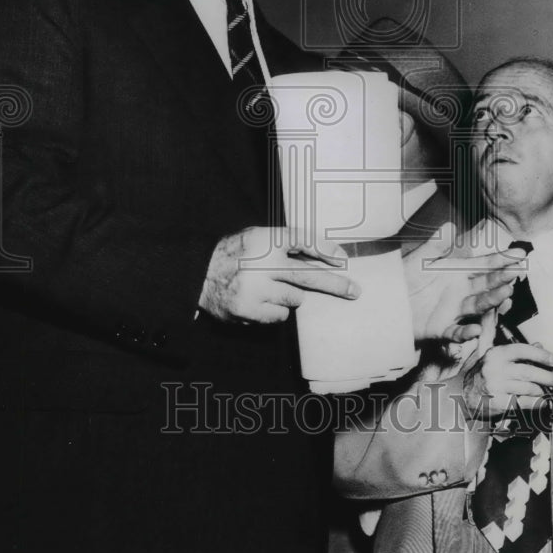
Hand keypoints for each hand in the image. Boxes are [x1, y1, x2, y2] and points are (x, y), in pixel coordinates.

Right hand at [198, 226, 356, 323]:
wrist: (198, 274)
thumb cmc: (234, 254)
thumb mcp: (255, 236)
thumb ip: (283, 243)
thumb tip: (322, 256)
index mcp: (264, 241)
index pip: (302, 240)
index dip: (325, 248)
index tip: (342, 257)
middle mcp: (262, 264)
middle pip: (308, 276)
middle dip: (335, 284)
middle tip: (354, 291)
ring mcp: (256, 290)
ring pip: (294, 299)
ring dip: (290, 295)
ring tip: (270, 288)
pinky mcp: (250, 310)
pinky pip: (280, 316)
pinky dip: (276, 310)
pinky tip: (260, 300)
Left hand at [403, 224, 522, 342]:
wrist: (387, 302)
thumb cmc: (404, 278)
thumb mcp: (419, 260)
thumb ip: (435, 246)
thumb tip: (450, 226)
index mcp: (456, 272)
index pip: (483, 265)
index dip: (501, 259)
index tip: (520, 254)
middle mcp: (460, 291)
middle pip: (485, 284)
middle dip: (502, 278)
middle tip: (517, 272)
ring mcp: (453, 310)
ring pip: (477, 305)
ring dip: (492, 300)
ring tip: (506, 292)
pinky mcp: (442, 328)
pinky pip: (457, 332)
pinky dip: (466, 332)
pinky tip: (475, 329)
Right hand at [463, 342, 552, 416]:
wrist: (466, 397)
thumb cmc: (484, 376)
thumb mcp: (497, 359)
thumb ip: (518, 353)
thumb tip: (540, 346)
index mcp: (495, 354)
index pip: (521, 350)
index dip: (540, 354)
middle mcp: (495, 368)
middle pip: (528, 371)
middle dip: (548, 376)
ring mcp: (496, 386)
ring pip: (528, 388)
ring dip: (543, 390)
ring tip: (550, 391)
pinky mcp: (499, 402)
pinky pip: (524, 402)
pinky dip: (537, 403)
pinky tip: (543, 402)